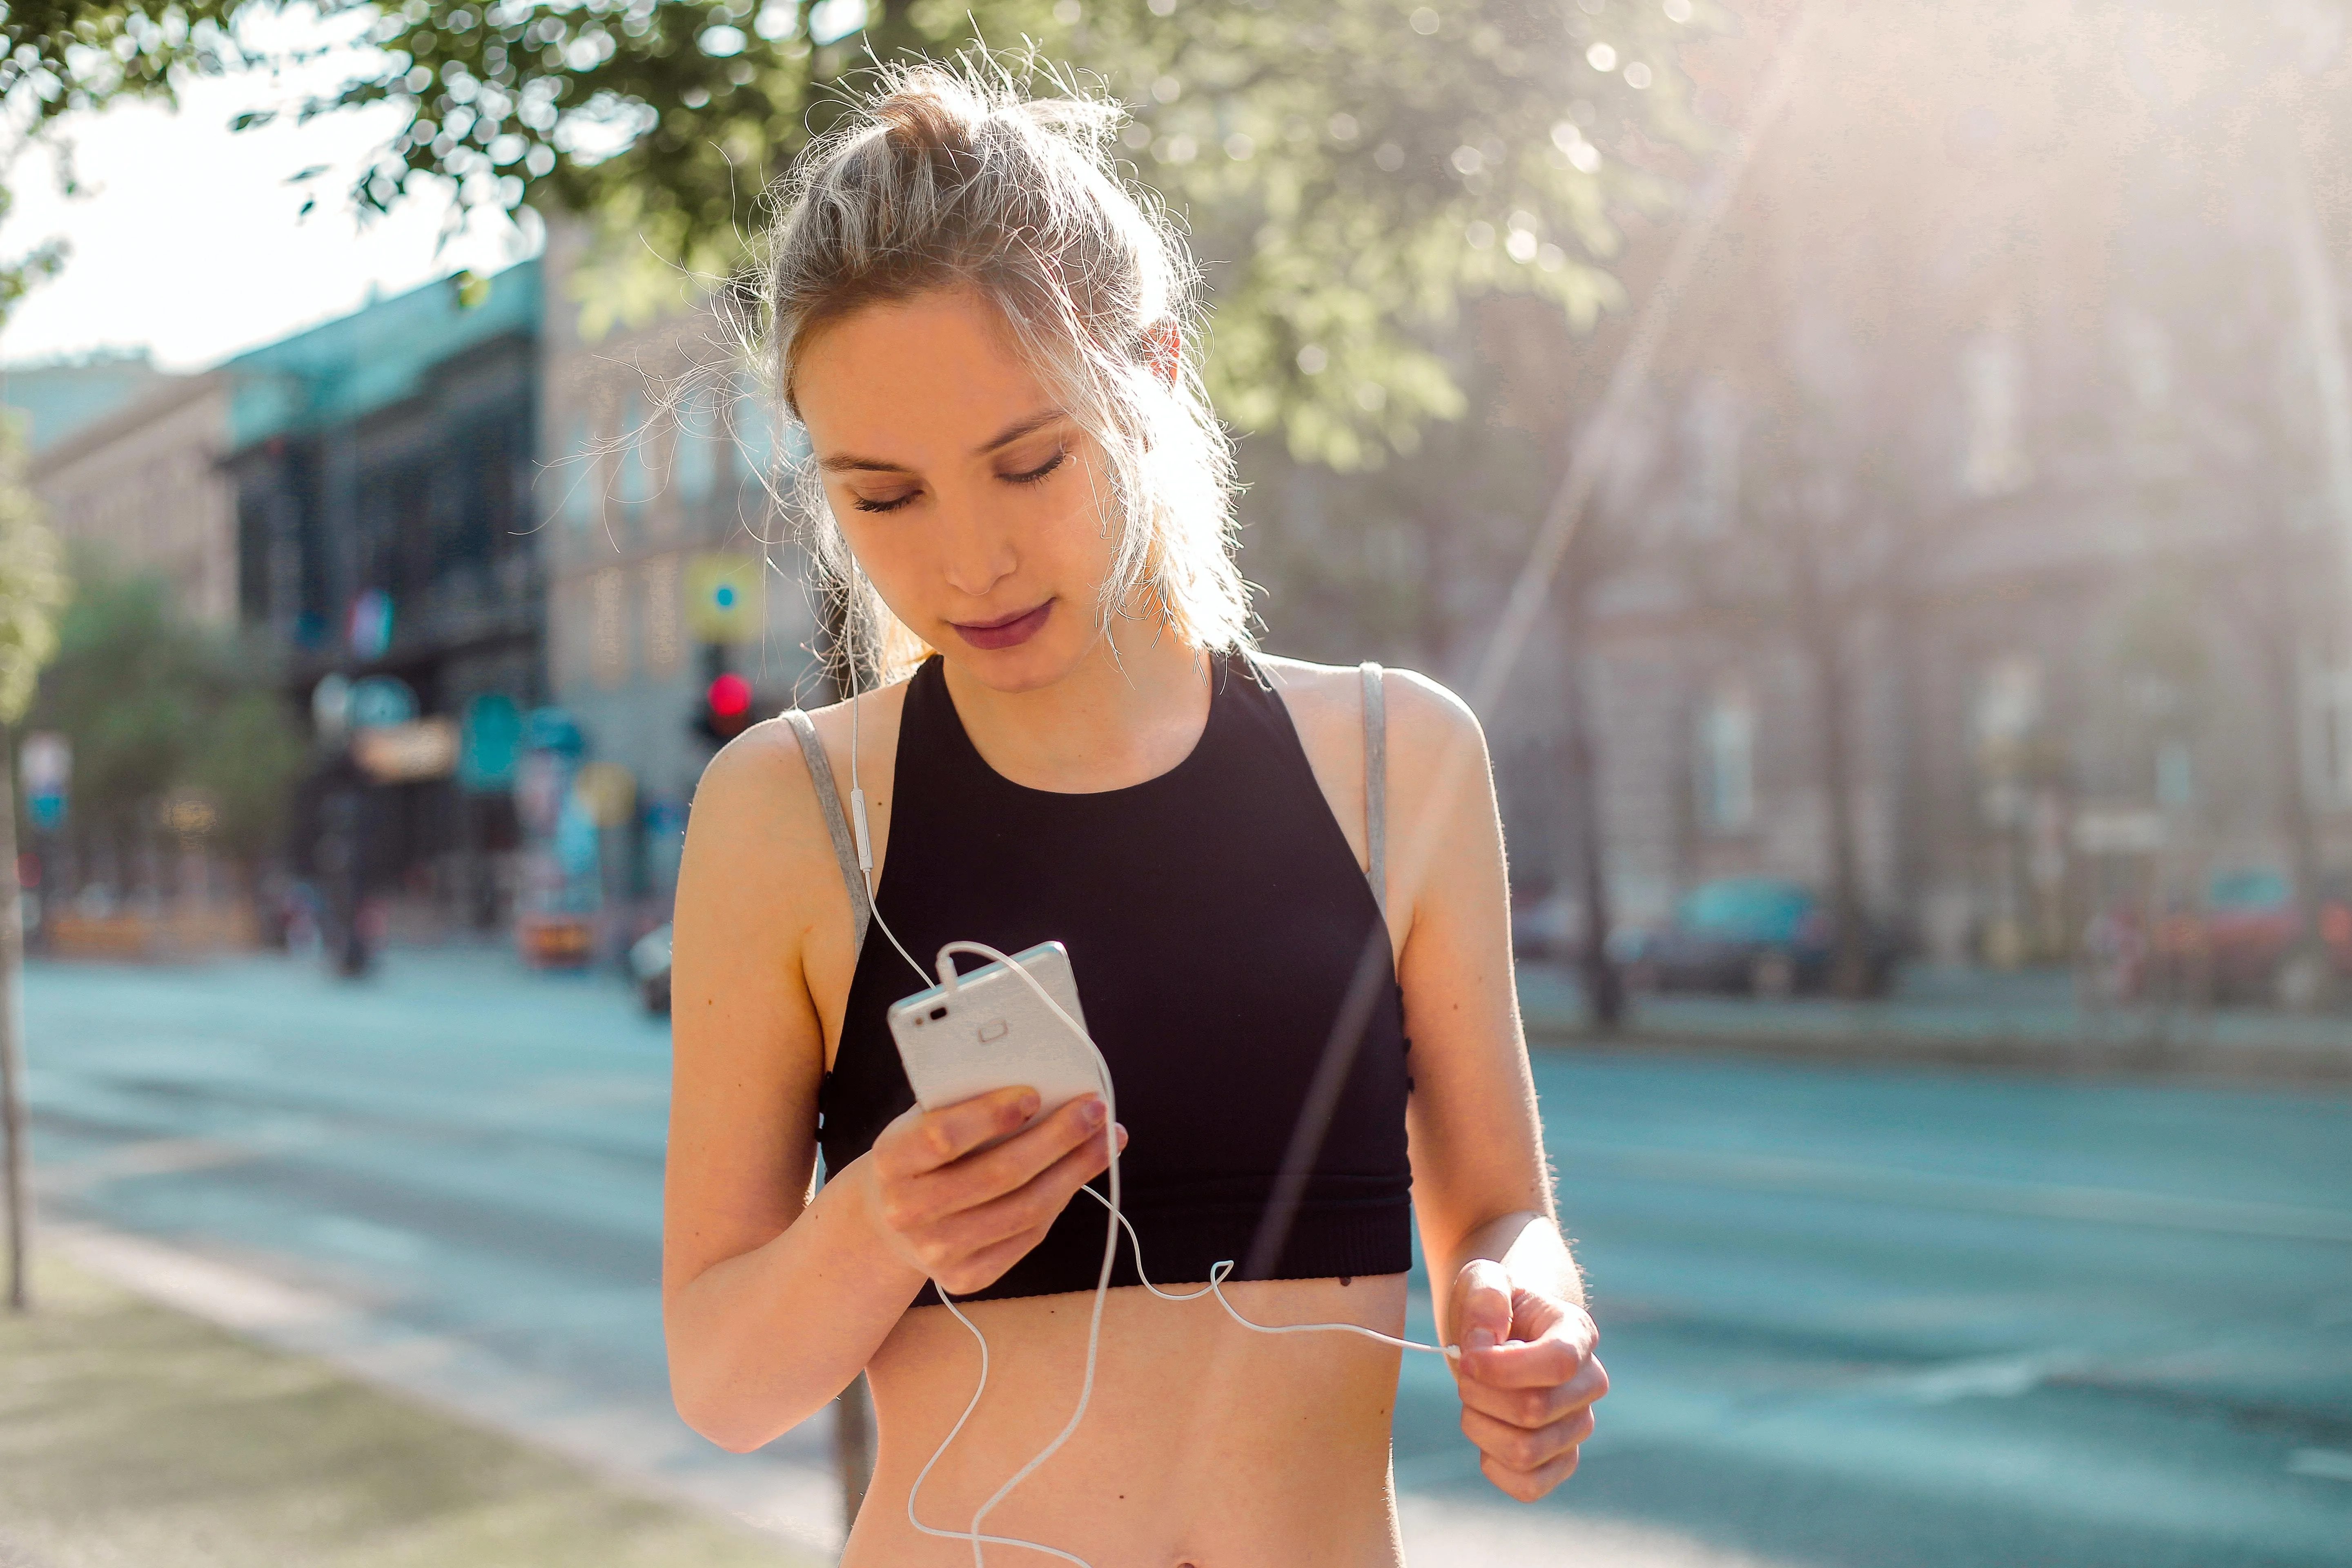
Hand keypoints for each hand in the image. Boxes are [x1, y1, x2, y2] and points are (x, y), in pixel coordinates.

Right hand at [860, 1087, 1122, 1296]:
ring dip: (1075, 1171)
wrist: (895, 1215)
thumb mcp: (929, 1117)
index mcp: (892, 1159)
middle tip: (1094, 1109)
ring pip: (1024, 1210)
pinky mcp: (966, 1277)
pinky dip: (1062, 1200)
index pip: (943, 1136)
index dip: (992, 1115)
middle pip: (998, 1175)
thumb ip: (970, 1101)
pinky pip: (1029, 1237)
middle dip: (1057, 1138)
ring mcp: (936, 1251)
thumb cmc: (926, 1151)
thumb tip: (1047, 1085)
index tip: (1034, 1094)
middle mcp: (907, 1211)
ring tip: (1105, 1139)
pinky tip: (1080, 1173)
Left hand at [1448, 1258, 1607, 1500]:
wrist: (1500, 1333)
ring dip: (1480, 1427)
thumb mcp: (1482, 1279)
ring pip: (1526, 1451)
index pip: (1558, 1363)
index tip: (1469, 1358)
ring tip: (1474, 1400)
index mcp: (1577, 1333)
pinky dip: (1494, 1465)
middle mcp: (1589, 1383)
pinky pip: (1530, 1486)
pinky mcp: (1561, 1461)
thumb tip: (1488, 1341)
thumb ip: (1486, 1294)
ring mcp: (1578, 1426)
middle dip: (1480, 1393)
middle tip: (1465, 1373)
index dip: (1504, 1368)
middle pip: (1534, 1410)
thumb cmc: (1493, 1305)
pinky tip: (1485, 1434)